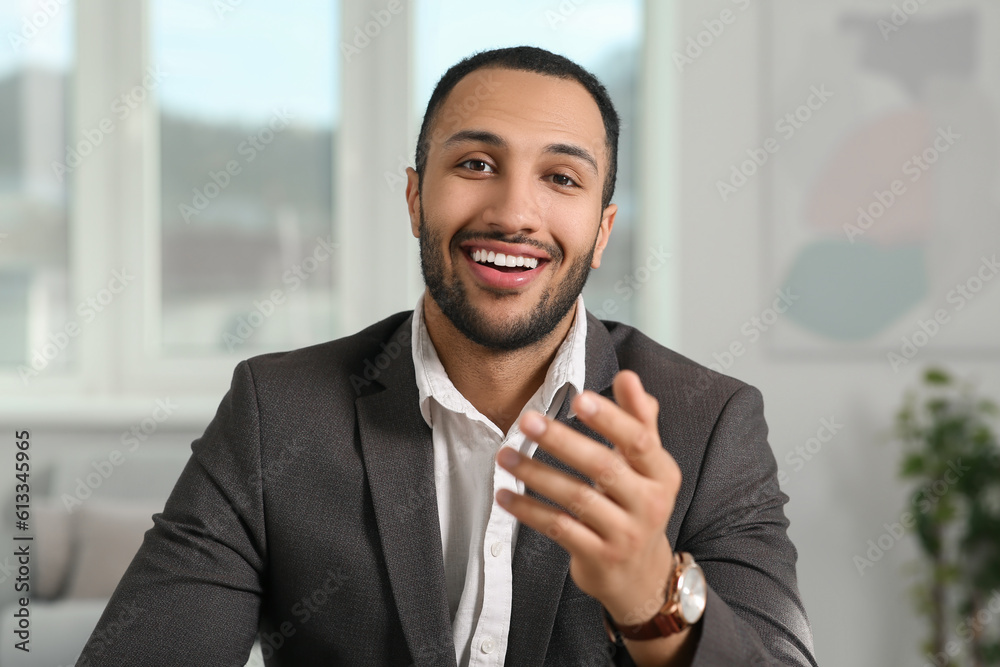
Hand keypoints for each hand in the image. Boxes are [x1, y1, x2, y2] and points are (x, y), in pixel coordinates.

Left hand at [495, 369, 681, 624]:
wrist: (641, 575)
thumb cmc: (638, 505)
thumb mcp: (647, 465)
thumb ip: (638, 420)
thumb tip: (629, 376)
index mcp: (661, 473)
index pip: (639, 440)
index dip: (611, 419)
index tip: (579, 398)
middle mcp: (649, 504)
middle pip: (603, 467)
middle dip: (562, 440)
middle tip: (527, 419)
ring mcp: (624, 533)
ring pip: (576, 498)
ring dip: (536, 473)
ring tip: (505, 455)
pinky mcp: (598, 556)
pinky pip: (558, 528)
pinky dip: (529, 510)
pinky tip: (505, 494)